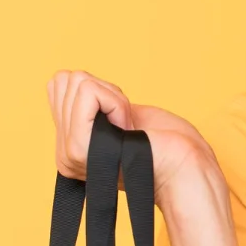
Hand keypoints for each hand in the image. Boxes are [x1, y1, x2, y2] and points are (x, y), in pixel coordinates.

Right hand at [46, 70, 225, 206]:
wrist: (186, 168)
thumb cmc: (166, 141)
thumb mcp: (117, 113)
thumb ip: (86, 100)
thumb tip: (65, 78)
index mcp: (70, 146)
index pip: (59, 84)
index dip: (100, 90)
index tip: (124, 119)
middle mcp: (64, 153)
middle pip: (64, 80)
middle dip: (105, 91)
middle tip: (128, 123)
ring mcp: (69, 152)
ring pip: (76, 82)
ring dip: (113, 98)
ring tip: (128, 128)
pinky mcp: (79, 147)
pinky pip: (87, 92)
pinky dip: (116, 101)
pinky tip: (128, 127)